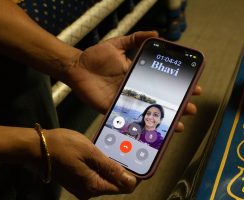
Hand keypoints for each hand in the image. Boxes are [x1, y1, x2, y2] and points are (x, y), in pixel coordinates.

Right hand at [44, 128, 136, 198]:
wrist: (37, 147)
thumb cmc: (63, 146)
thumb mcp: (90, 152)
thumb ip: (111, 168)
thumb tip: (132, 182)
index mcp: (93, 187)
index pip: (124, 187)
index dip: (135, 174)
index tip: (139, 158)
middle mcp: (89, 192)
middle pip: (115, 184)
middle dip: (123, 168)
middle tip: (127, 148)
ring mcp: (82, 187)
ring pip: (106, 178)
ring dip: (112, 165)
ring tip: (115, 147)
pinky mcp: (78, 181)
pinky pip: (96, 175)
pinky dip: (101, 165)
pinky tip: (102, 152)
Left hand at [67, 31, 201, 131]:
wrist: (77, 67)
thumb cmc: (95, 56)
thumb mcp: (117, 44)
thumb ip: (135, 39)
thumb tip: (156, 34)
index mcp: (136, 75)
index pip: (160, 83)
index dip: (176, 86)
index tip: (193, 88)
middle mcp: (133, 90)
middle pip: (157, 101)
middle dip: (175, 106)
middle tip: (190, 109)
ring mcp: (124, 100)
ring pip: (146, 113)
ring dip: (162, 119)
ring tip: (178, 124)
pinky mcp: (112, 108)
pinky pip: (127, 119)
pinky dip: (139, 126)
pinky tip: (152, 132)